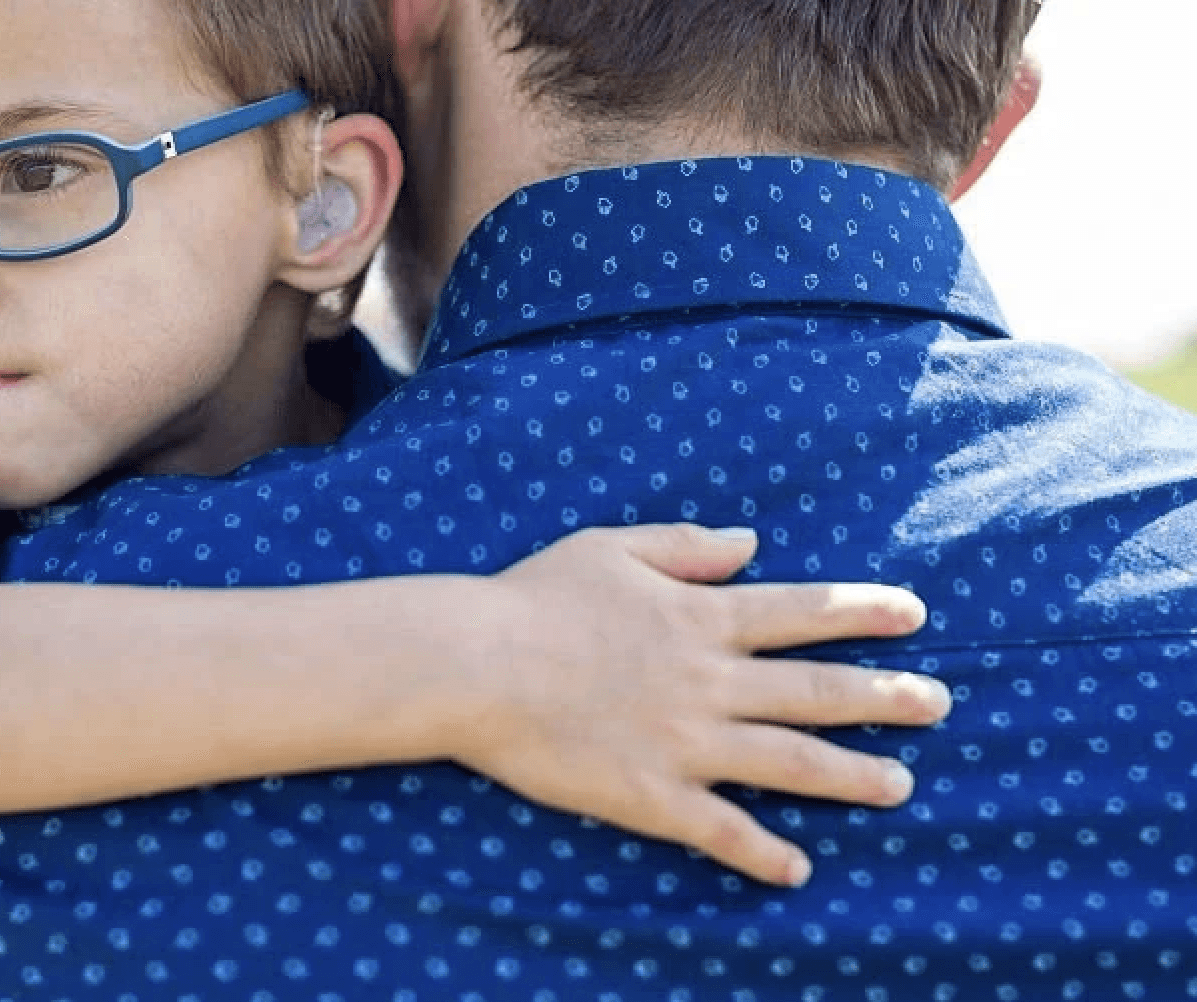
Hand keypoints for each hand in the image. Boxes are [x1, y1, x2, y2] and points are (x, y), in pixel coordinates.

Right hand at [451, 524, 946, 887]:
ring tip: (902, 785)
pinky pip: (721, 830)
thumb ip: (687, 546)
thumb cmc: (534, 599)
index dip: (862, 612)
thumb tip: (751, 544)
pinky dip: (763, 852)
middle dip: (885, 697)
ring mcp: (686, 743)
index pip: (802, 612)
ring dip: (853, 776)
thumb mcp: (611, 548)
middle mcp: (709, 682)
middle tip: (939, 702)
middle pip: (817, 691)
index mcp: (700, 618)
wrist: (475, 663)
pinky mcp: (651, 795)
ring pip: (791, 762)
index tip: (914, 614)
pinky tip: (799, 869)